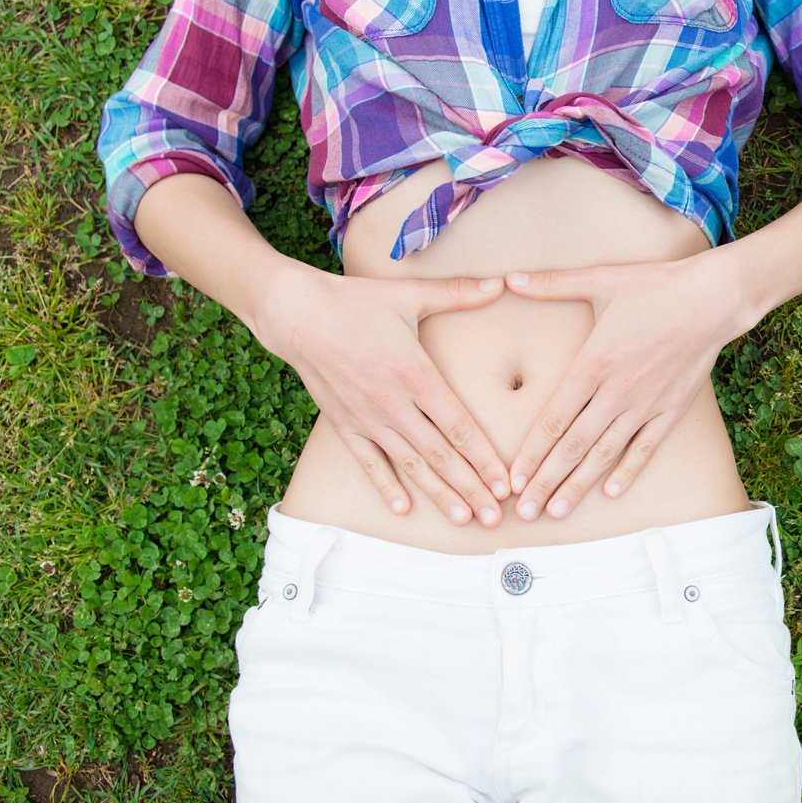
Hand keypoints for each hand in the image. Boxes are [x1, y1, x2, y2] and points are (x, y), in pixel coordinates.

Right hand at [248, 264, 513, 527]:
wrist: (295, 314)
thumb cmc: (356, 302)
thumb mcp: (410, 295)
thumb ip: (458, 294)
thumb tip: (501, 283)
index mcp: (416, 375)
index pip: (459, 427)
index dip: (484, 459)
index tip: (505, 483)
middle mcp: (394, 404)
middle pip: (440, 455)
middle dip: (471, 488)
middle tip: (494, 517)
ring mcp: (368, 418)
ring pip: (410, 464)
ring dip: (438, 494)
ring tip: (462, 519)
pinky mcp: (345, 424)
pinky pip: (369, 462)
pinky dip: (386, 486)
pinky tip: (404, 509)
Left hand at [501, 251, 760, 520]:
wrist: (712, 300)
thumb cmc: (654, 287)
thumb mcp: (600, 279)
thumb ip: (551, 284)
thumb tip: (508, 277)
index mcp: (593, 364)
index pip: (554, 419)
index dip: (532, 453)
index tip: (513, 479)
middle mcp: (616, 392)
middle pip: (574, 446)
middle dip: (547, 481)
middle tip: (526, 511)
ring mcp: (645, 404)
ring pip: (605, 454)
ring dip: (579, 485)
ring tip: (558, 511)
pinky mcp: (671, 409)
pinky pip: (645, 448)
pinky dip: (627, 471)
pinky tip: (610, 493)